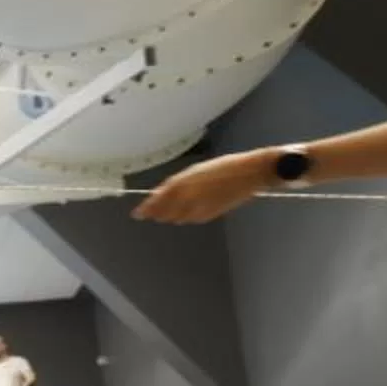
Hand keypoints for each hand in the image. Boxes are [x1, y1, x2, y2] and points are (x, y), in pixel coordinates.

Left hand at [135, 150, 279, 223]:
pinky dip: (187, 215)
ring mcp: (199, 209)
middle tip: (153, 210)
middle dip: (159, 212)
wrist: (250, 173)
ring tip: (174, 207)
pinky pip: (191, 219)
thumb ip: (175, 185)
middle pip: (165, 213)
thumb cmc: (223, 166)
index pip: (158, 201)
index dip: (146, 208)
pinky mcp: (210, 215)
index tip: (137, 214)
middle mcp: (188, 199)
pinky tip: (191, 208)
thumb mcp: (195, 171)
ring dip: (172, 215)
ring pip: (177, 218)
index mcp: (182, 184)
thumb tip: (158, 195)